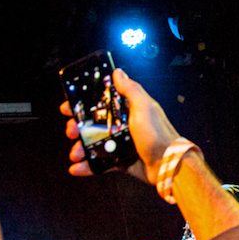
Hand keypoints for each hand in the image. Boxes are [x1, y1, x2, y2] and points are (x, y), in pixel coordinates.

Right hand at [62, 69, 179, 180]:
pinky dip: (88, 166)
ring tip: (75, 154)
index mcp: (130, 110)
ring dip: (81, 148)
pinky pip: (101, 163)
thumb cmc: (158, 134)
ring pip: (95, 144)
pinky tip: (76, 168)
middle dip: (78, 128)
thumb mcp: (144, 107)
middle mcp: (125, 126)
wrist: (169, 166)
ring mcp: (122, 145)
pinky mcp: (122, 162)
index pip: (102, 103)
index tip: (69, 107)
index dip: (84, 104)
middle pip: (94, 124)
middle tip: (71, 131)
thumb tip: (118, 71)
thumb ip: (131, 90)